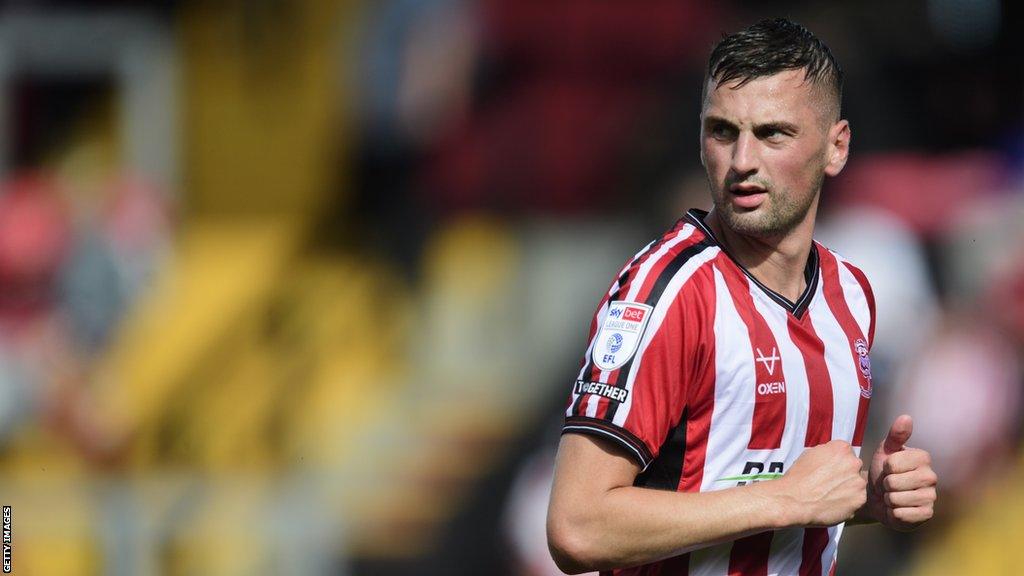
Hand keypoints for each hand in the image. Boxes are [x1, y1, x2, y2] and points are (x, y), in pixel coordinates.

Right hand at [774, 440, 866, 526]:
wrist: (794, 500)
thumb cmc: (798, 477)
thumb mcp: (809, 453)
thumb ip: (827, 452)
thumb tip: (832, 457)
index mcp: (842, 448)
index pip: (846, 453)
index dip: (837, 462)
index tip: (830, 469)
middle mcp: (854, 463)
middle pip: (854, 468)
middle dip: (845, 474)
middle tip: (830, 483)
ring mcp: (859, 482)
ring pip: (856, 485)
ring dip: (847, 489)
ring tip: (830, 495)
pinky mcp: (860, 500)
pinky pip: (856, 500)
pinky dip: (848, 502)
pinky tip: (833, 503)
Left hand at [867, 415, 937, 529]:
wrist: (880, 498)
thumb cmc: (883, 471)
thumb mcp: (885, 450)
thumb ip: (895, 435)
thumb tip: (906, 417)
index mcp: (923, 458)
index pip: (892, 463)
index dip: (883, 468)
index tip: (887, 470)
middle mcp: (931, 477)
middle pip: (893, 482)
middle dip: (884, 485)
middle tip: (888, 485)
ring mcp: (931, 497)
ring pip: (896, 499)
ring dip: (888, 499)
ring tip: (892, 496)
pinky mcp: (927, 514)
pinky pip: (901, 514)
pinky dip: (892, 512)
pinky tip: (897, 508)